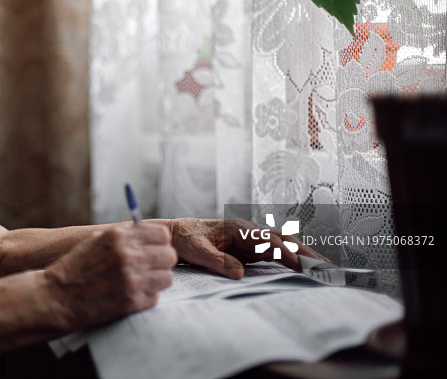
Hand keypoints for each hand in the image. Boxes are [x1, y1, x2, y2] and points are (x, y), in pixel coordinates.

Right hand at [43, 223, 176, 330]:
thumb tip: (149, 233)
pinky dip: (146, 297)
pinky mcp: (131, 302)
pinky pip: (155, 297)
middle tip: (151, 268)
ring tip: (142, 282)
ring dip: (157, 280)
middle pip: (169, 255)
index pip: (162, 234)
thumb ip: (123, 235)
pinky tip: (132, 295)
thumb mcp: (95, 240)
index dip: (160, 242)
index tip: (155, 248)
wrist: (56, 297)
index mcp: (118, 237)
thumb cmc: (75, 268)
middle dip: (162, 261)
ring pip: (167, 277)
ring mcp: (131, 280)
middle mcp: (127, 256)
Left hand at [168, 218, 327, 278]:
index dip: (287, 254)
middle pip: (283, 240)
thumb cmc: (185, 239)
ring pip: (283, 245)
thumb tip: (240, 273)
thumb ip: (217, 261)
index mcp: (238, 228)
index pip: (268, 242)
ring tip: (324, 269)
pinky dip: (292, 259)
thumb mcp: (196, 251)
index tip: (304, 267)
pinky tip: (304, 269)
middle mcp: (248, 231)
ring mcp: (251, 238)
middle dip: (306, 253)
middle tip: (327, 268)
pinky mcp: (250, 247)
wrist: (176, 233)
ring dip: (303, 255)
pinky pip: (275, 253)